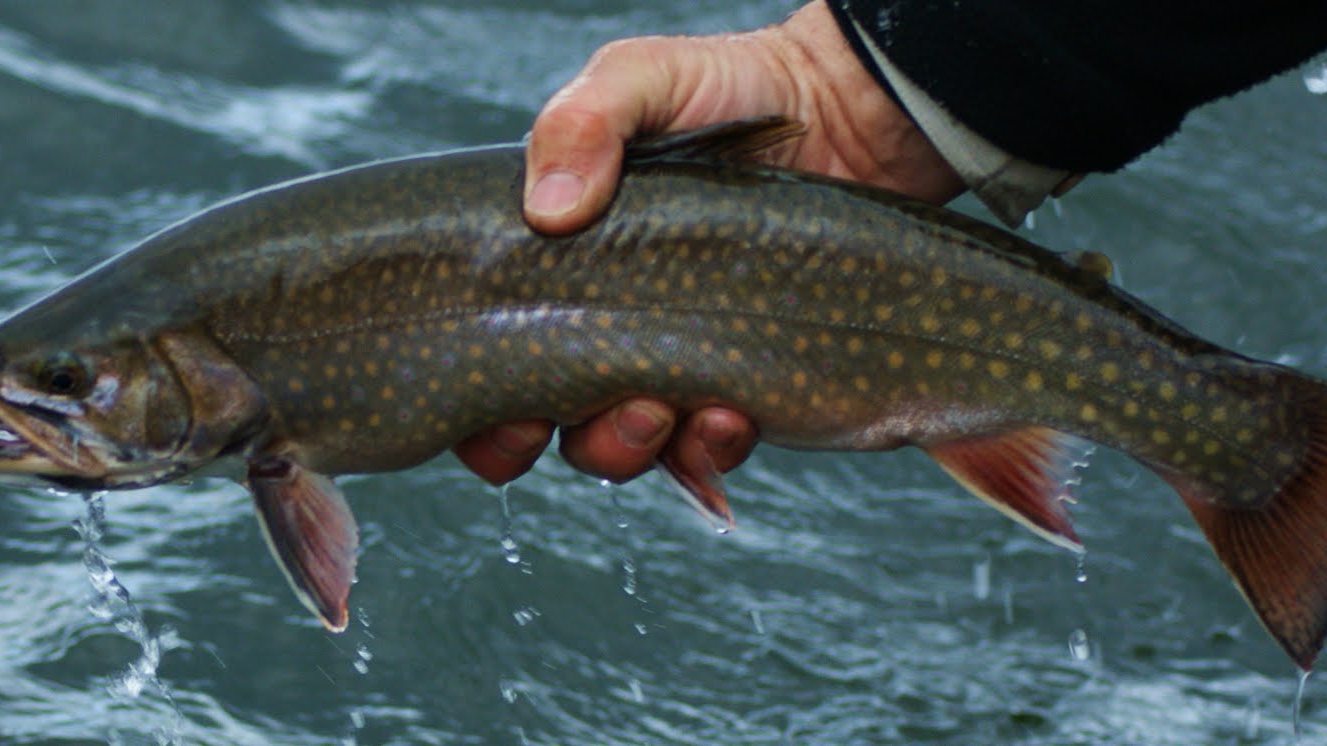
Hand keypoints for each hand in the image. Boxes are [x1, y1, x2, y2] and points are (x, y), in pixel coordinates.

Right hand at [454, 0, 962, 486]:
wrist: (849, 116)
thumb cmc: (731, 91)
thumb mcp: (642, 80)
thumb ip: (582, 122)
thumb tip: (546, 213)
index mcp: (556, 268)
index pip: (488, 360)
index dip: (477, 408)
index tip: (497, 407)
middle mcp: (603, 326)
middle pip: (546, 426)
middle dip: (547, 436)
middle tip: (582, 406)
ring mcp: (673, 362)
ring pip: (621, 448)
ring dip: (628, 446)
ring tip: (661, 407)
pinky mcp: (743, 385)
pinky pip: (708, 449)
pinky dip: (709, 448)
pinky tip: (729, 413)